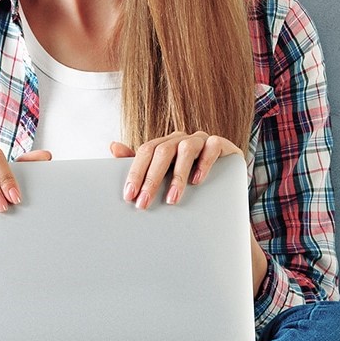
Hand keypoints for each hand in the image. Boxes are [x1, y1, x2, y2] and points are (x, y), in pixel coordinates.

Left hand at [109, 132, 241, 209]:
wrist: (226, 174)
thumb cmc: (189, 174)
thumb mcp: (164, 173)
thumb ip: (140, 162)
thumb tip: (113, 146)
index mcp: (165, 143)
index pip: (145, 152)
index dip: (136, 172)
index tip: (129, 195)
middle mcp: (181, 138)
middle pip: (162, 152)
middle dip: (151, 179)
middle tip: (144, 202)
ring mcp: (201, 139)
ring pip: (186, 149)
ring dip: (177, 176)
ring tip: (172, 199)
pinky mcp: (221, 144)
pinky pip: (212, 147)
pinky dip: (204, 163)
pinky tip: (197, 180)